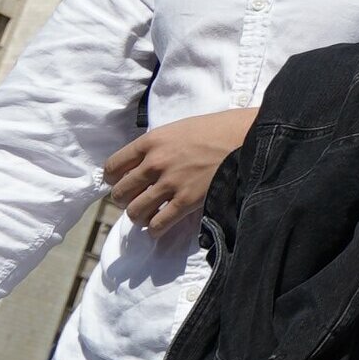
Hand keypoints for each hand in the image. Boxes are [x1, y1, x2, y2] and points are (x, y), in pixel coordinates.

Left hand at [103, 108, 257, 239]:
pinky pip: (159, 224)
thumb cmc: (217, 129)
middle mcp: (155, 163)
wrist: (246, 138)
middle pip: (120, 192)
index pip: (113, 166)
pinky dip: (154, 230)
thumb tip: (144, 164)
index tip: (118, 183)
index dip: (112, 179)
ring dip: (138, 217)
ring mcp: (170, 184)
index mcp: (151, 141)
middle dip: (124, 200)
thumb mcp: (179, 129)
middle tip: (134, 200)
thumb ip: (158, 146)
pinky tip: (158, 228)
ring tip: (146, 216)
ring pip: (135, 211)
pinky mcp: (186, 201)